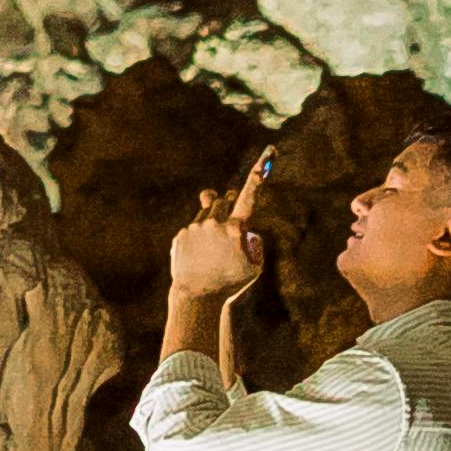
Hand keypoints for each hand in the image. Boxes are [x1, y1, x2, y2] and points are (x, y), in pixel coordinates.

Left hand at [165, 152, 272, 310]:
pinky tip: (200, 256)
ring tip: (213, 246)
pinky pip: (193, 228)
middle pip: (224, 199)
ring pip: (207, 211)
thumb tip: (248, 230)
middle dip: (229, 203)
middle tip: (230, 219)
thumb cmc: (230, 284)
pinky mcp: (182, 234)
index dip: (259, 174)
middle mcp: (214, 223)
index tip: (268, 154)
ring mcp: (196, 227)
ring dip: (212, 220)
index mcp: (235, 229)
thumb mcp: (255, 268)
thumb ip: (256, 244)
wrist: (197, 297)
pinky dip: (198, 237)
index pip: (250, 197)